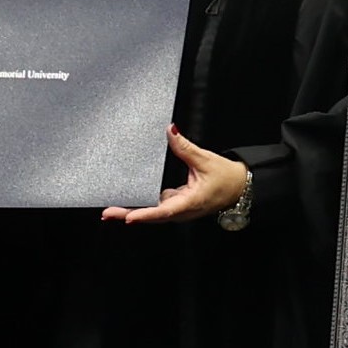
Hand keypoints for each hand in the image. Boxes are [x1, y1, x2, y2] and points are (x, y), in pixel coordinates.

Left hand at [102, 125, 248, 225]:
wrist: (240, 188)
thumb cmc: (226, 177)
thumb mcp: (205, 160)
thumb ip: (185, 147)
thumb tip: (171, 131)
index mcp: (190, 203)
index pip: (164, 211)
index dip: (146, 214)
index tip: (128, 217)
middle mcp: (182, 210)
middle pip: (152, 215)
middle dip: (129, 214)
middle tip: (107, 213)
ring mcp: (178, 209)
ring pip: (152, 212)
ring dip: (132, 211)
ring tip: (111, 210)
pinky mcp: (176, 204)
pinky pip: (156, 206)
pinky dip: (142, 204)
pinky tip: (127, 199)